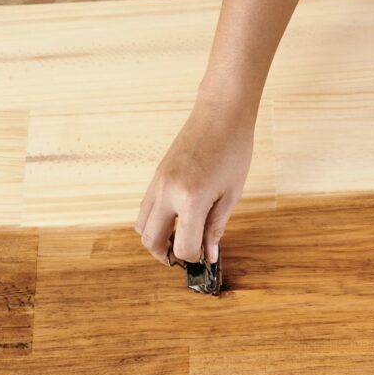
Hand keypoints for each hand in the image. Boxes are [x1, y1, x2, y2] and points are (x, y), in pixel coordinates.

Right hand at [135, 96, 253, 265]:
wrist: (220, 116)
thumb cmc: (233, 152)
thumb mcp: (231, 195)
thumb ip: (216, 228)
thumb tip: (209, 255)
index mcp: (191, 200)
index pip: (183, 247)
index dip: (194, 258)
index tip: (206, 258)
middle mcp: (167, 193)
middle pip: (150, 240)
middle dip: (166, 255)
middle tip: (185, 257)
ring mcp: (157, 184)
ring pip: (141, 225)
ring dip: (156, 239)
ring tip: (180, 239)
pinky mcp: (156, 176)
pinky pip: (145, 208)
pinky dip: (155, 221)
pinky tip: (176, 220)